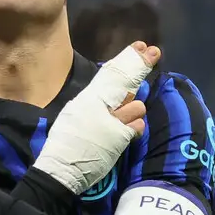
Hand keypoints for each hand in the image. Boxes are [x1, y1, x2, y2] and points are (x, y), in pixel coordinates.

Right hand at [31, 42, 160, 193]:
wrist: (61, 167)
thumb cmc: (65, 142)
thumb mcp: (75, 114)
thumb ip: (94, 103)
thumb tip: (112, 96)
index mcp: (87, 97)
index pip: (110, 73)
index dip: (126, 58)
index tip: (140, 47)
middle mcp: (100, 104)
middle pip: (126, 81)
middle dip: (141, 66)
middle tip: (154, 53)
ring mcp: (111, 119)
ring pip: (137, 106)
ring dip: (132, 114)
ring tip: (120, 123)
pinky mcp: (119, 136)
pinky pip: (137, 126)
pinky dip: (133, 130)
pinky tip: (125, 134)